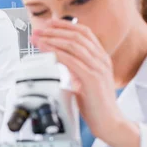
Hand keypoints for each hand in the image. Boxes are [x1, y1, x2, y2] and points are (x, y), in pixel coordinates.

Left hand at [31, 18, 132, 143]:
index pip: (84, 33)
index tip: (49, 24)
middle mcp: (101, 60)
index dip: (66, 25)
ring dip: (52, 39)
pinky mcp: (91, 78)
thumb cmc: (95, 104)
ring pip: (73, 45)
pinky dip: (56, 53)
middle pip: (76, 36)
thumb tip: (59, 59)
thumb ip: (76, 68)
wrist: (109, 122)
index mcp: (101, 58)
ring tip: (37, 38)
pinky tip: (45, 50)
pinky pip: (71, 60)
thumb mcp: (85, 79)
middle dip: (54, 31)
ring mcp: (98, 68)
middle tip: (37, 30)